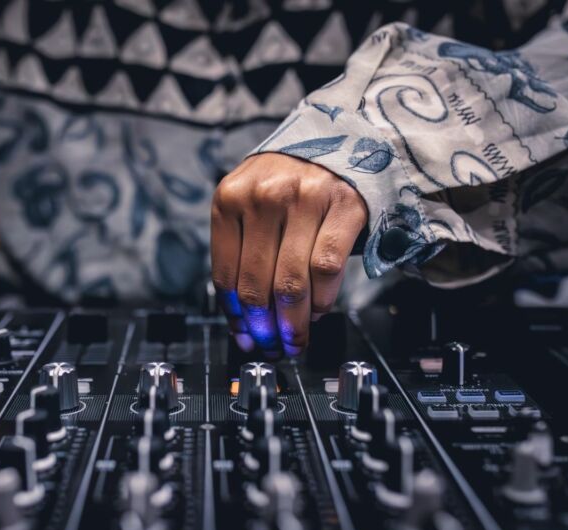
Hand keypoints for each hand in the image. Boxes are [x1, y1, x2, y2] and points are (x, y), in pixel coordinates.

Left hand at [211, 153, 366, 356]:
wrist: (336, 142)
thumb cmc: (286, 185)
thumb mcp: (250, 207)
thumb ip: (243, 257)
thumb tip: (245, 328)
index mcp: (228, 199)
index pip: (224, 275)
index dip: (235, 317)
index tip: (245, 340)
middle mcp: (263, 196)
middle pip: (257, 285)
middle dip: (265, 329)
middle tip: (274, 349)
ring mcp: (304, 199)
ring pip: (291, 283)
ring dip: (294, 323)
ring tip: (296, 339)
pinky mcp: (342, 206)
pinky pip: (326, 269)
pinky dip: (322, 300)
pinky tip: (317, 311)